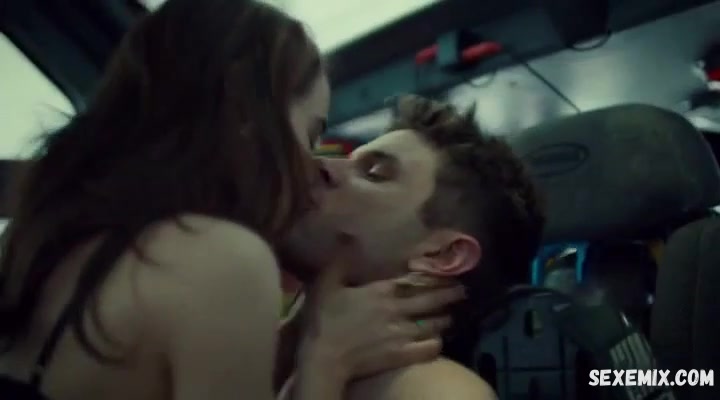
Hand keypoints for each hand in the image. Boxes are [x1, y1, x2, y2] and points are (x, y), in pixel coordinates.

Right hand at [297, 238, 465, 382]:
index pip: (416, 280)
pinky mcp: (402, 355)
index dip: (434, 276)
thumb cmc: (323, 319)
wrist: (324, 357)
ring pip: (435, 324)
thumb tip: (348, 237)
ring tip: (451, 316)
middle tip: (462, 290)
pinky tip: (438, 341)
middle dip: (450, 294)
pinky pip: (430, 349)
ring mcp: (402, 333)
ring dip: (445, 319)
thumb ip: (340, 261)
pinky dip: (437, 344)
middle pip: (432, 300)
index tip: (447, 272)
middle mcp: (397, 309)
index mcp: (382, 290)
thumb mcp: (326, 283)